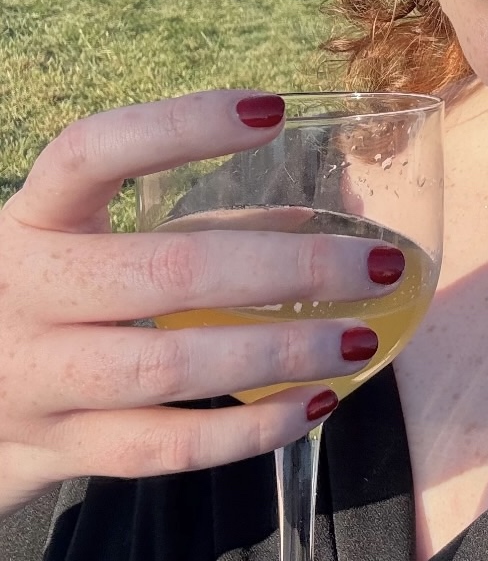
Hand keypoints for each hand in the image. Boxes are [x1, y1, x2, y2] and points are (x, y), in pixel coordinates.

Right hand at [0, 90, 401, 517]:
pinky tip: (314, 404)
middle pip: (168, 271)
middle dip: (290, 267)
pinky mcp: (57, 450)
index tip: (271, 111)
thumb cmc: (37, 305)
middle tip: (378, 266)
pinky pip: (167, 445)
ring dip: (282, 352)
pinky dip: (249, 429)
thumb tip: (313, 223)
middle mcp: (24, 292)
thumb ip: (180, 232)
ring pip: (172, 365)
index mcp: (30, 219)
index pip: (93, 152)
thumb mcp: (77, 250)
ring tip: (362, 339)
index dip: (180, 125)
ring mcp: (36, 380)